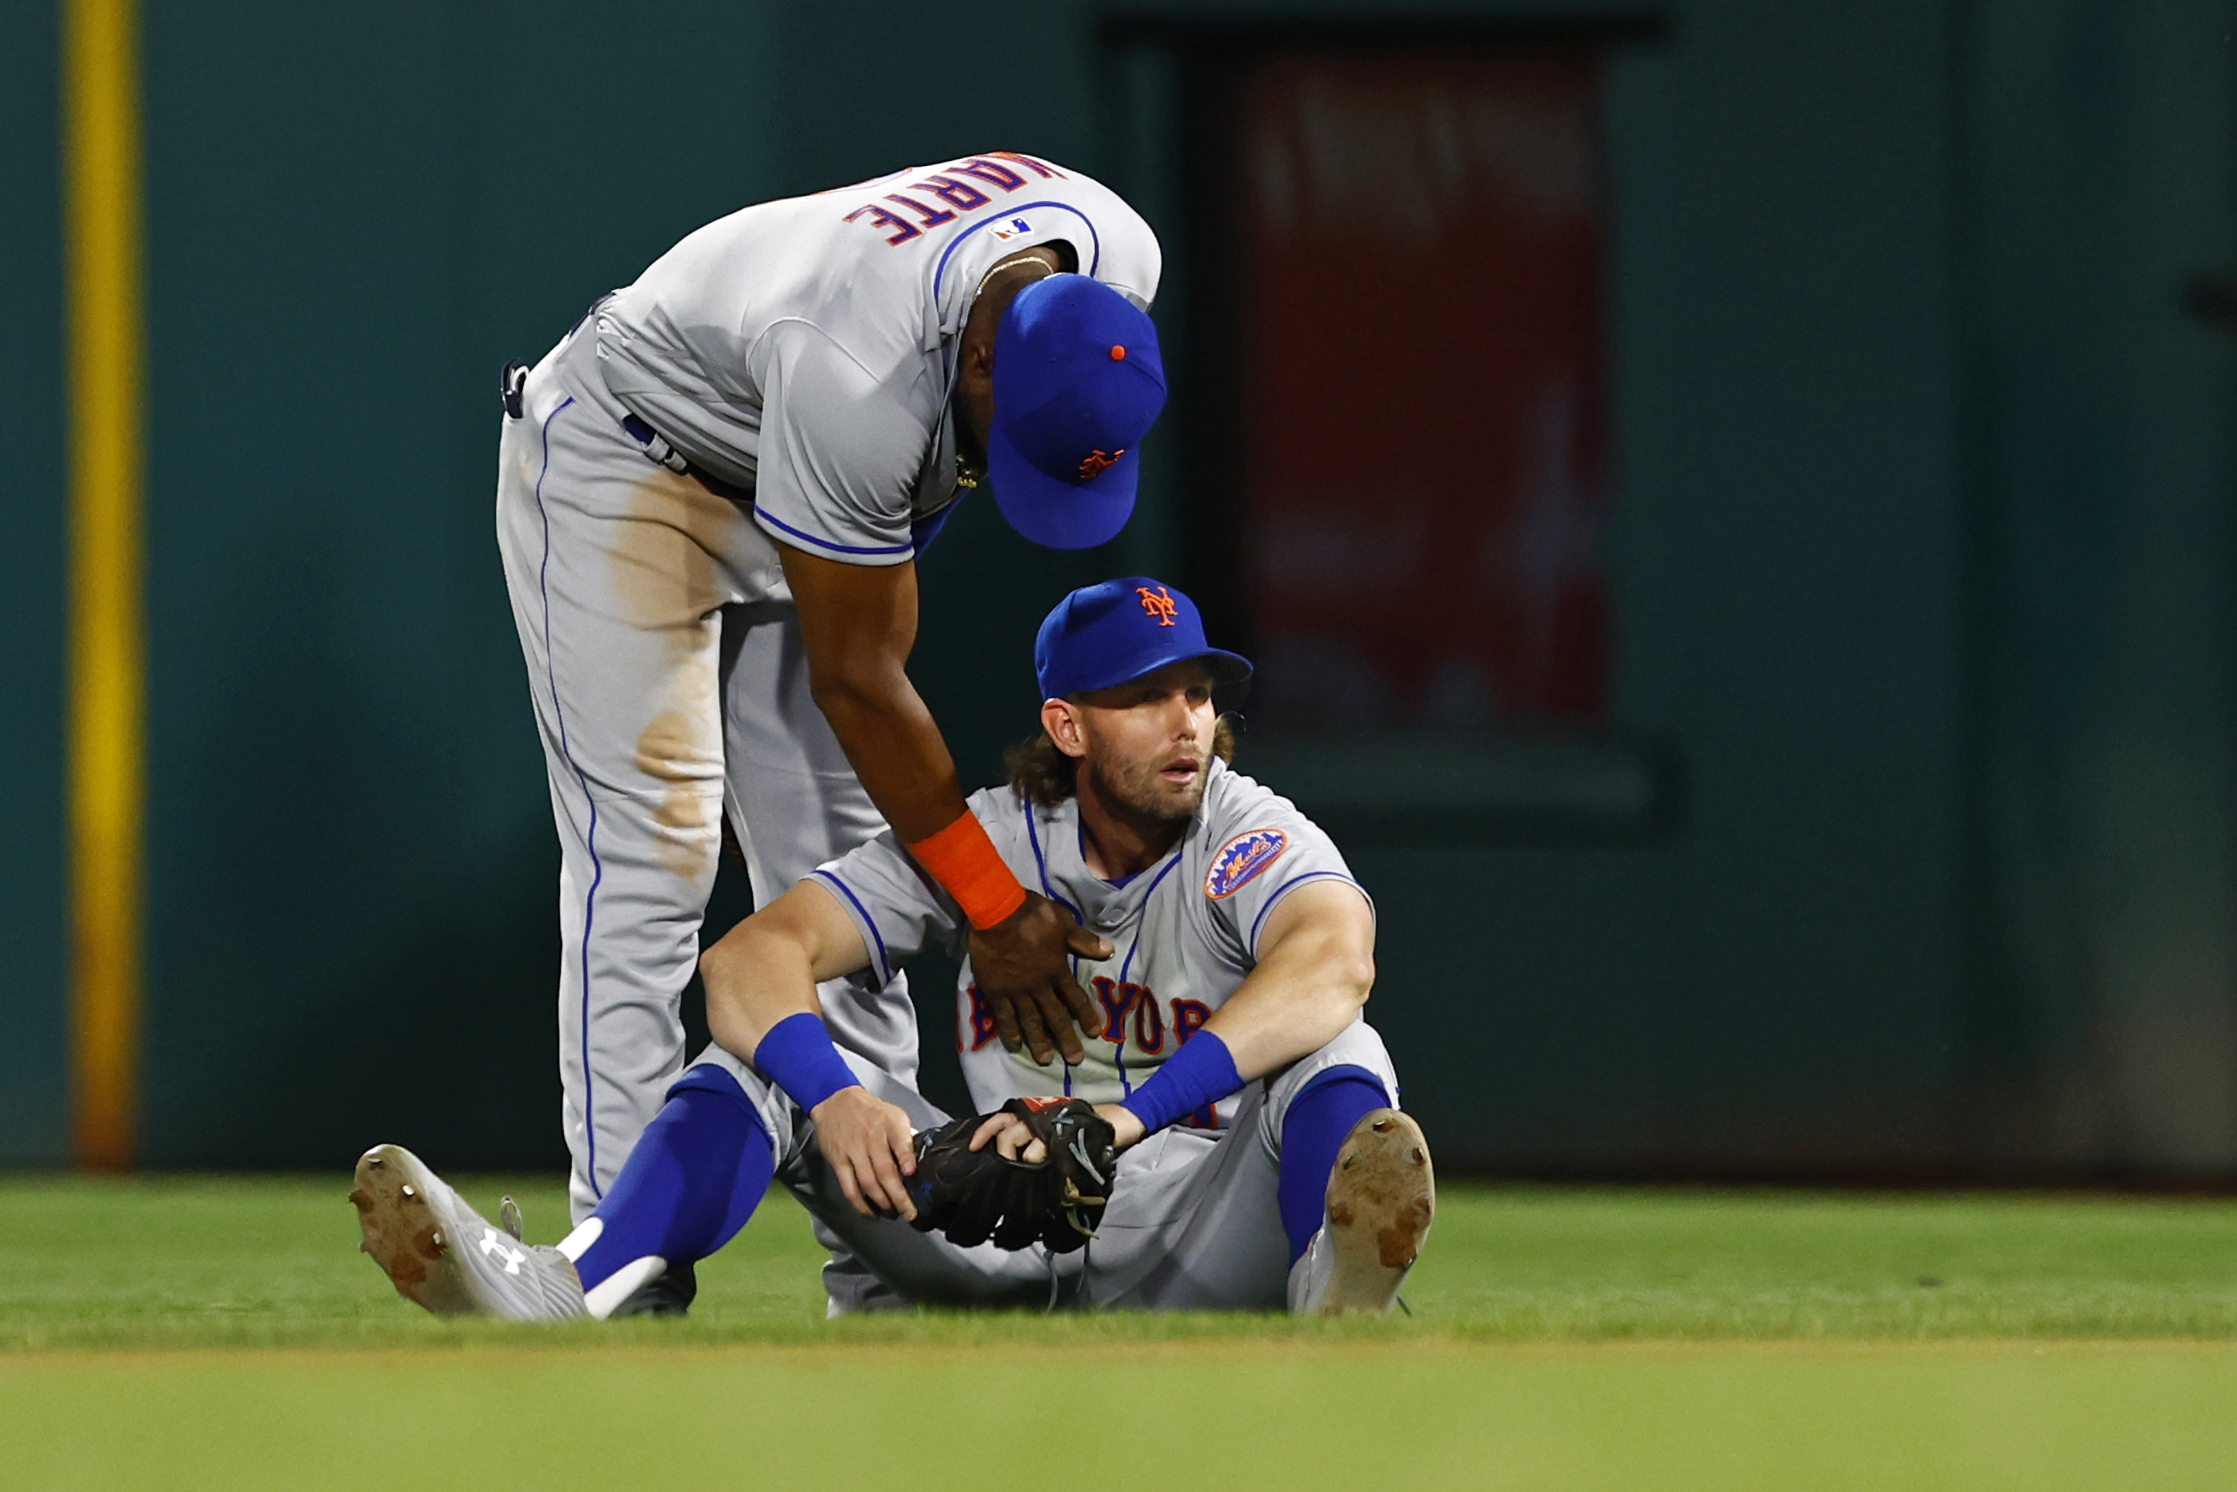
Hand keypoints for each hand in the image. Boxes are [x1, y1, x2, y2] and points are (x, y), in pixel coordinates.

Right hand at [810, 1087, 918, 1219]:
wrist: (836, 1101)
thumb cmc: (871, 1113)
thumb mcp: (894, 1116)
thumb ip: (906, 1139)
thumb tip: (916, 1166)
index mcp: (890, 1124)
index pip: (900, 1141)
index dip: (906, 1158)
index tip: (912, 1173)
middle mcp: (871, 1138)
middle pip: (885, 1172)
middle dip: (899, 1197)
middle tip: (909, 1213)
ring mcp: (853, 1151)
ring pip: (868, 1184)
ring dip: (882, 1204)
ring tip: (893, 1214)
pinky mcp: (838, 1161)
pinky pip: (849, 1187)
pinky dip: (860, 1204)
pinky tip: (870, 1213)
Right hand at [967, 892, 1112, 1065]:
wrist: (997, 911)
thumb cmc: (1032, 914)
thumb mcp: (1063, 922)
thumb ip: (1084, 941)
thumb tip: (1109, 951)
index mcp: (1057, 970)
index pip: (1075, 998)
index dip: (1085, 1016)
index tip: (1094, 1033)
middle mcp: (1038, 986)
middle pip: (1055, 1017)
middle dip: (1066, 1039)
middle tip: (1075, 1059)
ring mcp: (1016, 991)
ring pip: (1030, 1022)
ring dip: (1039, 1042)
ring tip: (1045, 1059)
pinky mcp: (995, 991)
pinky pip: (1003, 1016)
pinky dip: (1009, 1032)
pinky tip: (1015, 1045)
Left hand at [967, 1103, 1143, 1160]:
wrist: (1117, 1122)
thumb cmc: (1084, 1130)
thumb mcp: (1055, 1135)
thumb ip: (1034, 1144)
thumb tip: (1012, 1166)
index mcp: (1033, 1114)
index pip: (1000, 1119)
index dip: (984, 1132)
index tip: (972, 1148)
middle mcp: (1038, 1115)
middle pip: (1007, 1131)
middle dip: (1002, 1152)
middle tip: (1006, 1168)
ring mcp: (1051, 1122)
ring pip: (1023, 1138)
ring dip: (1023, 1158)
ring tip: (1031, 1170)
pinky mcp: (1065, 1132)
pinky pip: (1044, 1146)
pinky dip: (1041, 1158)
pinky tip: (1048, 1166)